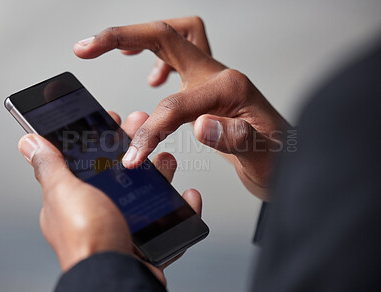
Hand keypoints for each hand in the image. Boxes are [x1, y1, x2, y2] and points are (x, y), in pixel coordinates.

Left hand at [18, 111, 201, 284]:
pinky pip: (170, 221)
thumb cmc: (86, 240)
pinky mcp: (149, 242)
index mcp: (79, 199)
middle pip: (124, 173)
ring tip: (169, 160)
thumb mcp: (64, 193)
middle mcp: (103, 212)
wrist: (116, 278)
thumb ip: (50, 167)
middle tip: (149, 130)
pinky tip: (188, 196)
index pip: (91, 160)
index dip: (105, 139)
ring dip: (162, 173)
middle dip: (138, 148)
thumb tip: (29, 143)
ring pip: (150, 193)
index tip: (118, 122)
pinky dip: (182, 208)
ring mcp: (127, 226)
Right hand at [73, 16, 289, 199]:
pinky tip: (154, 77)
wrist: (294, 161)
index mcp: (230, 88)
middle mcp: (220, 76)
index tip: (132, 156)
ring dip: (143, 38)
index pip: (175, 105)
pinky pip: (182, 57)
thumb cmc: (282, 159)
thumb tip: (202, 124)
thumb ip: (235, 138)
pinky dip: (160, 57)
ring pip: (176, 38)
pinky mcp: (210, 90)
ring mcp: (215, 79)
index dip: (149, 131)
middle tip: (89, 46)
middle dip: (124, 37)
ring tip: (117, 51)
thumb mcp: (264, 157)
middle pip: (168, 37)